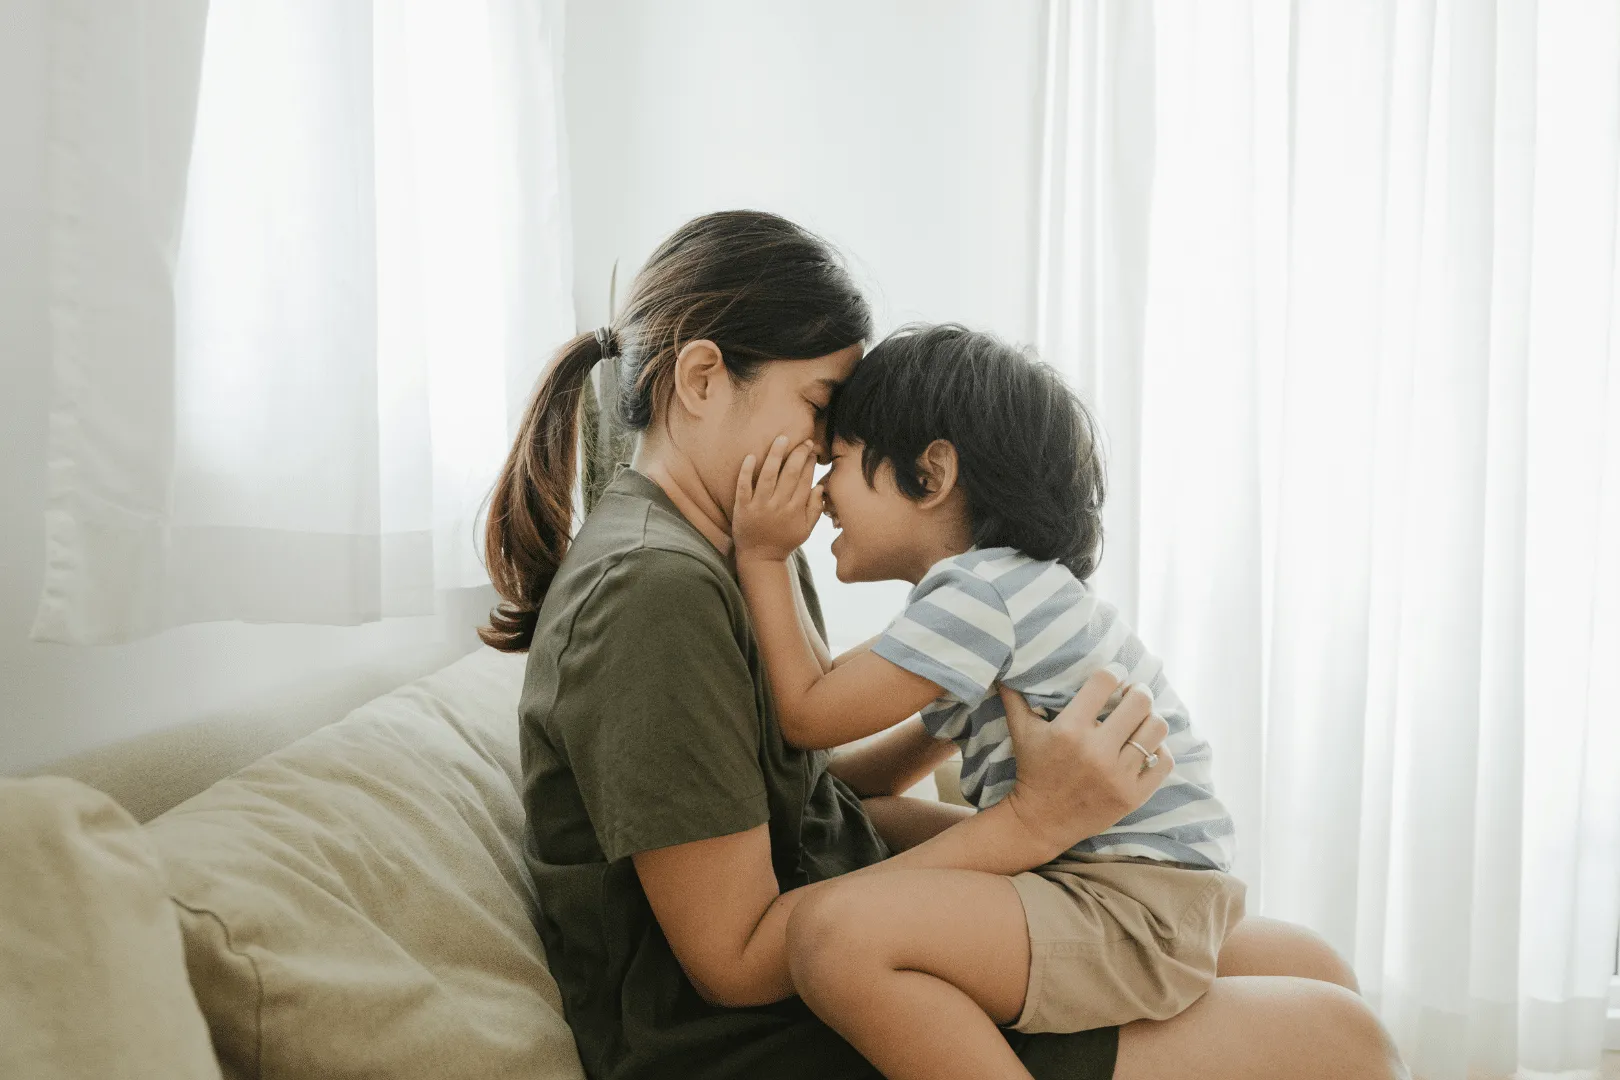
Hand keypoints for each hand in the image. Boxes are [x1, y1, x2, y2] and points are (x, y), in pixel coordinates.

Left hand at [733, 435, 822, 562]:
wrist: (760, 559)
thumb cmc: (784, 542)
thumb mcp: (806, 530)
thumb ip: (815, 509)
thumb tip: (819, 487)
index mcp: (795, 510)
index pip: (804, 480)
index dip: (808, 463)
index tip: (811, 449)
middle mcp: (778, 506)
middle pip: (789, 474)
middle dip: (797, 454)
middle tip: (802, 440)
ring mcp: (760, 506)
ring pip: (768, 476)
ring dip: (775, 455)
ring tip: (781, 439)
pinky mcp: (742, 508)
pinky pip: (743, 487)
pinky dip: (746, 471)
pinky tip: (751, 456)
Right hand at [998, 666, 1172, 859]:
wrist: (1040, 821)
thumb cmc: (1033, 770)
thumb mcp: (1021, 732)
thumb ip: (1014, 698)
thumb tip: (1003, 671)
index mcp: (1069, 730)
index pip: (1104, 682)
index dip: (1114, 672)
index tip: (1116, 675)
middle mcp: (1096, 751)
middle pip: (1139, 702)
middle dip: (1139, 692)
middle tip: (1134, 694)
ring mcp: (1117, 775)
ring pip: (1156, 729)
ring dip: (1151, 718)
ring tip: (1143, 720)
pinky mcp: (1132, 796)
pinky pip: (1163, 762)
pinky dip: (1160, 750)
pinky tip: (1147, 746)